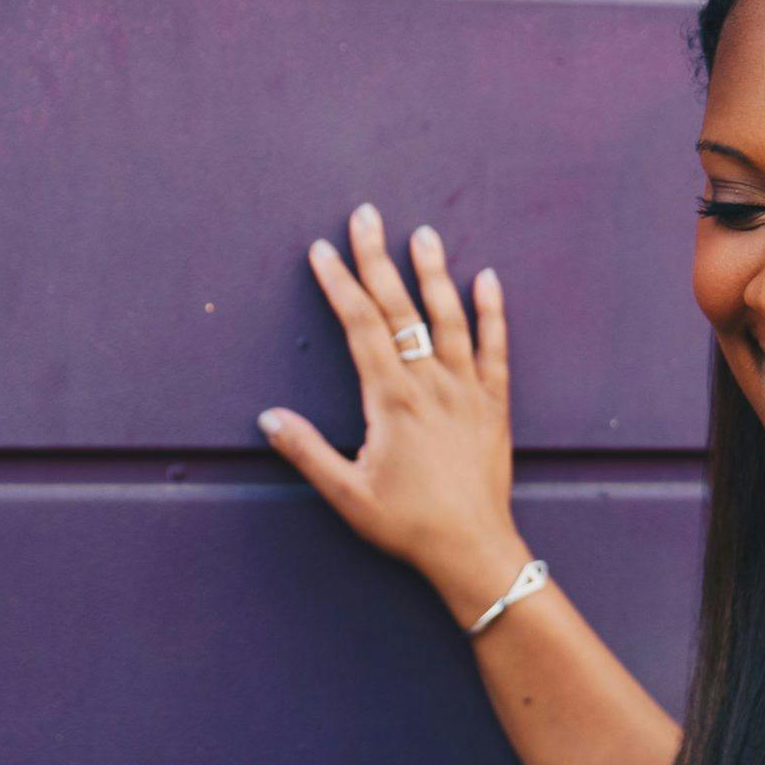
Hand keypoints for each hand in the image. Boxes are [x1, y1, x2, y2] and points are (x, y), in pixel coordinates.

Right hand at [257, 203, 523, 589]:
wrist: (472, 548)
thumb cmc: (407, 525)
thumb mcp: (346, 494)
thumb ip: (306, 452)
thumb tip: (269, 417)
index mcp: (391, 399)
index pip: (360, 326)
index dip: (339, 284)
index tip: (322, 250)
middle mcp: (430, 384)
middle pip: (400, 308)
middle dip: (378, 258)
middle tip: (365, 215)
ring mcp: (467, 390)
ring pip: (449, 318)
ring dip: (433, 272)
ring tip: (422, 233)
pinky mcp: (495, 404)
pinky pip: (496, 348)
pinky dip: (492, 311)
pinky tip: (486, 279)